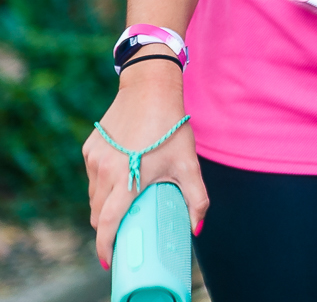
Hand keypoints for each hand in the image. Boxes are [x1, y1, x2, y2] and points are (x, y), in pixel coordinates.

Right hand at [83, 57, 206, 267]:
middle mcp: (104, 172)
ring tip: (125, 205)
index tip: (109, 259)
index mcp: (126, 179)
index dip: (105, 244)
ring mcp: (93, 160)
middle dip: (107, 227)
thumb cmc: (171, 127)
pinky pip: (92, 177)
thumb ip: (196, 198)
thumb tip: (196, 228)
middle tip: (122, 233)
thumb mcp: (189, 163)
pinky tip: (121, 178)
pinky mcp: (89, 149)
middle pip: (98, 213)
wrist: (149, 89)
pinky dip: (103, 185)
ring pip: (94, 196)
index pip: (107, 222)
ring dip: (105, 206)